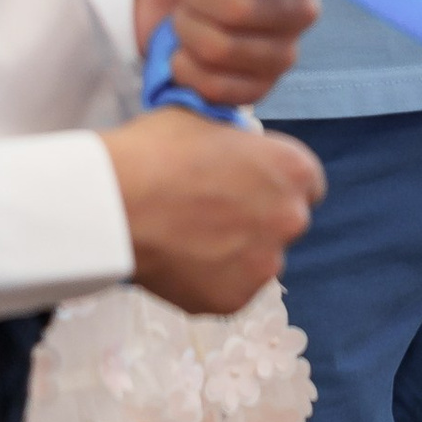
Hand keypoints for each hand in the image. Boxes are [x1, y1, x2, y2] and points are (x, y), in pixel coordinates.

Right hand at [100, 103, 324, 313]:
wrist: (114, 203)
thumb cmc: (158, 150)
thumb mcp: (207, 121)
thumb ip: (237, 141)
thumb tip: (235, 150)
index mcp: (293, 169)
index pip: (307, 182)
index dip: (276, 181)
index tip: (249, 184)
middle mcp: (290, 220)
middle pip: (284, 222)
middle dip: (258, 218)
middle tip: (214, 211)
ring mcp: (264, 266)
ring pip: (258, 259)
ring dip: (237, 252)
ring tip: (190, 237)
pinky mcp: (234, 301)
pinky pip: (230, 288)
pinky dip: (211, 279)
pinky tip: (180, 259)